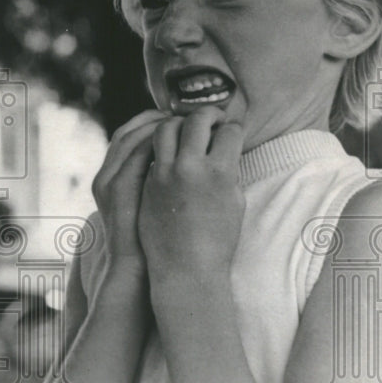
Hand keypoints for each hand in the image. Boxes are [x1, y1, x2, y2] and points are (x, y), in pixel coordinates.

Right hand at [86, 109, 168, 301]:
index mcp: (112, 179)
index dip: (153, 121)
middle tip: (184, 113)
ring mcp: (109, 182)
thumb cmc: (155, 244)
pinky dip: (156, 142)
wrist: (140, 274)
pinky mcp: (118, 190)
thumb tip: (188, 162)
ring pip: (131, 137)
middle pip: (129, 131)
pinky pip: (136, 154)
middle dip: (156, 117)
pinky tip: (179, 139)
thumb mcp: (152, 207)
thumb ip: (159, 183)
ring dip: (158, 125)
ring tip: (184, 122)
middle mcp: (106, 176)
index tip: (178, 117)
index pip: (130, 136)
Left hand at [138, 107, 244, 287]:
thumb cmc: (218, 240)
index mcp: (220, 172)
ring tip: (186, 127)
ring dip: (178, 122)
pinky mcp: (147, 181)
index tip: (233, 128)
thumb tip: (223, 147)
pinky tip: (170, 146)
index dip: (234, 127)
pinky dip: (162, 143)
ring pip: (166, 128)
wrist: (185, 268)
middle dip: (208, 114)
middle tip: (212, 118)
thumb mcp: (233, 202)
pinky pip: (152, 150)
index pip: (230, 131)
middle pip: (197, 120)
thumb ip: (228, 170)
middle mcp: (190, 167)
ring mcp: (164, 173)